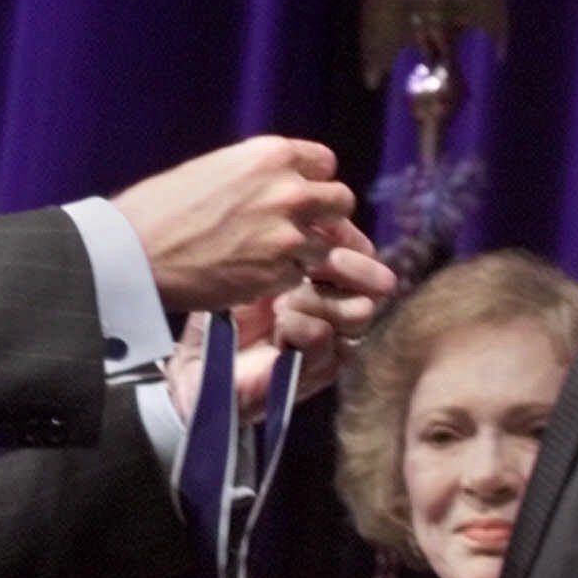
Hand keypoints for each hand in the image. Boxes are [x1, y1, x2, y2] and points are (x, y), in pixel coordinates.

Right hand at [112, 135, 361, 311]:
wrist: (136, 252)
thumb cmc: (161, 207)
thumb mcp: (214, 168)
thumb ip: (258, 173)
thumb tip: (284, 183)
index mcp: (271, 155)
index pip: (325, 162)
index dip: (314, 179)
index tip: (302, 193)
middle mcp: (289, 191)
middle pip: (340, 201)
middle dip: (325, 215)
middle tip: (300, 228)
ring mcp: (288, 236)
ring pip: (326, 244)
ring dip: (305, 251)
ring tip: (270, 255)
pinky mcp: (278, 274)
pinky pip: (300, 276)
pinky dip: (284, 278)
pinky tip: (254, 274)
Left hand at [164, 224, 395, 421]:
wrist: (201, 367)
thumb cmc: (223, 313)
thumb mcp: (253, 268)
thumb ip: (286, 241)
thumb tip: (311, 204)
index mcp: (324, 283)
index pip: (364, 257)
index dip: (351, 243)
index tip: (326, 228)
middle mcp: (335, 312)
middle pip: (376, 283)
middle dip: (351, 267)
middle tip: (323, 261)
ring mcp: (331, 344)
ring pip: (360, 312)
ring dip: (324, 298)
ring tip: (287, 299)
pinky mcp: (315, 373)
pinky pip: (325, 338)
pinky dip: (303, 325)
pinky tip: (281, 325)